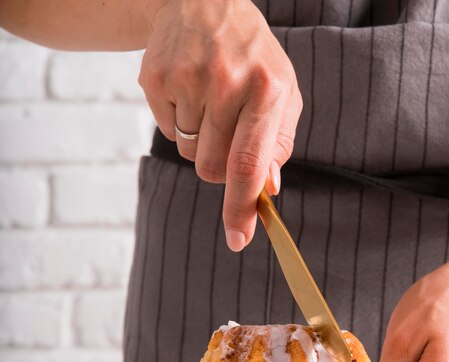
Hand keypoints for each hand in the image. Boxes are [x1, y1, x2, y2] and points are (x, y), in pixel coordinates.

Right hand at [139, 0, 301, 250]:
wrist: (204, 2)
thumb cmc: (252, 58)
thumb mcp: (282, 93)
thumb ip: (279, 144)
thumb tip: (267, 189)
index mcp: (268, 90)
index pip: (249, 163)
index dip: (241, 207)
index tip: (238, 239)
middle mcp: (227, 83)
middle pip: (212, 169)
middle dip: (220, 166)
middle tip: (227, 130)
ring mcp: (187, 78)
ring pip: (190, 155)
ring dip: (201, 143)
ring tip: (210, 103)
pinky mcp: (155, 78)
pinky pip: (168, 133)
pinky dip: (180, 124)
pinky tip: (190, 93)